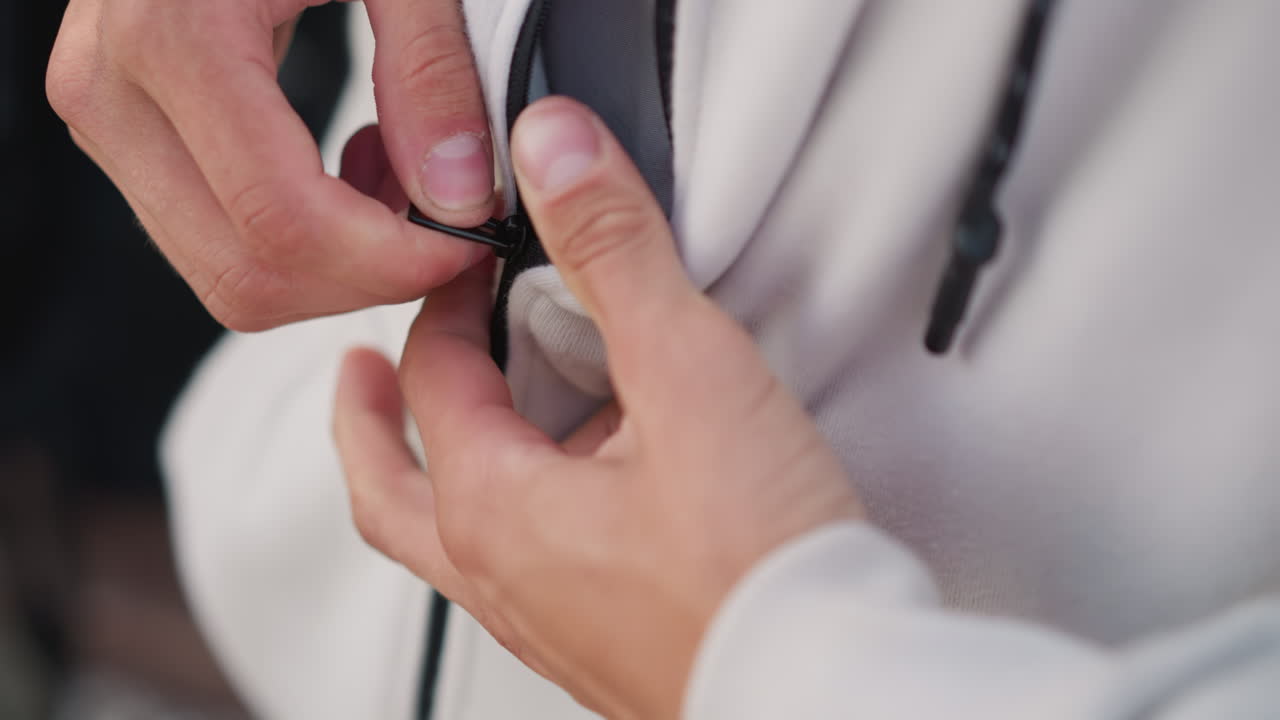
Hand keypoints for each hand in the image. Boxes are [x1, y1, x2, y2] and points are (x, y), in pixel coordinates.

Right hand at [47, 0, 494, 330]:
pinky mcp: (127, 123)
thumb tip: (457, 194)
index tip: (468, 242)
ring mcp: (108, 111)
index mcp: (174, 32)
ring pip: (226, 271)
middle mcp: (112, 86)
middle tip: (450, 230)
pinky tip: (357, 168)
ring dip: (335, 263)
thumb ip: (431, 66)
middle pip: (247, 273)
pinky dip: (302, 235)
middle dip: (366, 279)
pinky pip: (215, 233)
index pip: (284, 222)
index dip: (391, 261)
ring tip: (405, 183)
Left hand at [333, 97, 862, 718]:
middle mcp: (504, 581)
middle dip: (368, 421)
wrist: (825, 690)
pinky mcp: (604, 648)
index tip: (472, 265)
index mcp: (496, 511)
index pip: (431, 383)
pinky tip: (585, 500)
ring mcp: (549, 626)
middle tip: (358, 375)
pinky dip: (521, 518)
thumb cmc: (756, 571)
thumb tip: (557, 156)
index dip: (445, 306)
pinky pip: (526, 575)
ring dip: (445, 470)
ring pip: (457, 539)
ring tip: (479, 426)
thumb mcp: (688, 375)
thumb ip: (618, 253)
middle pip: (394, 490)